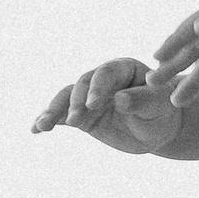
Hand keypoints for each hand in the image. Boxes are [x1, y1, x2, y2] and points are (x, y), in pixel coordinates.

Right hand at [31, 57, 184, 153]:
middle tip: (74, 120)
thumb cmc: (163, 110)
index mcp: (122, 68)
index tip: (93, 104)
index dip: (97, 87)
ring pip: (66, 99)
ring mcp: (88, 96)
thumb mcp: (160, 105)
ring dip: (54, 111)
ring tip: (43, 125)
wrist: (158, 129)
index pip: (105, 74)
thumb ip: (141, 100)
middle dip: (76, 102)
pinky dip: (49, 121)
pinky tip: (35, 129)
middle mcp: (101, 79)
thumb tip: (119, 100)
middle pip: (81, 85)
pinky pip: (62, 116)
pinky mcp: (82, 115)